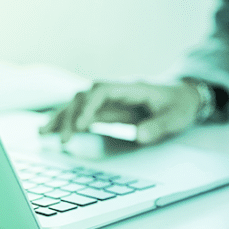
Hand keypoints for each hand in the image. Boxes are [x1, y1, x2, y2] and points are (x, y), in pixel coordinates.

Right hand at [39, 81, 199, 144]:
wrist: (185, 95)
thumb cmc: (180, 105)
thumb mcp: (175, 117)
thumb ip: (158, 126)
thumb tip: (139, 136)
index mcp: (132, 88)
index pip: (102, 91)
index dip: (89, 106)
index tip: (83, 125)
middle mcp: (116, 91)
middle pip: (84, 96)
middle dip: (71, 116)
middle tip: (65, 141)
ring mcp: (111, 100)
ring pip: (79, 103)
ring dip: (62, 117)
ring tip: (43, 133)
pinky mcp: (108, 109)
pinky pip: (83, 113)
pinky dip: (68, 121)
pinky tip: (51, 131)